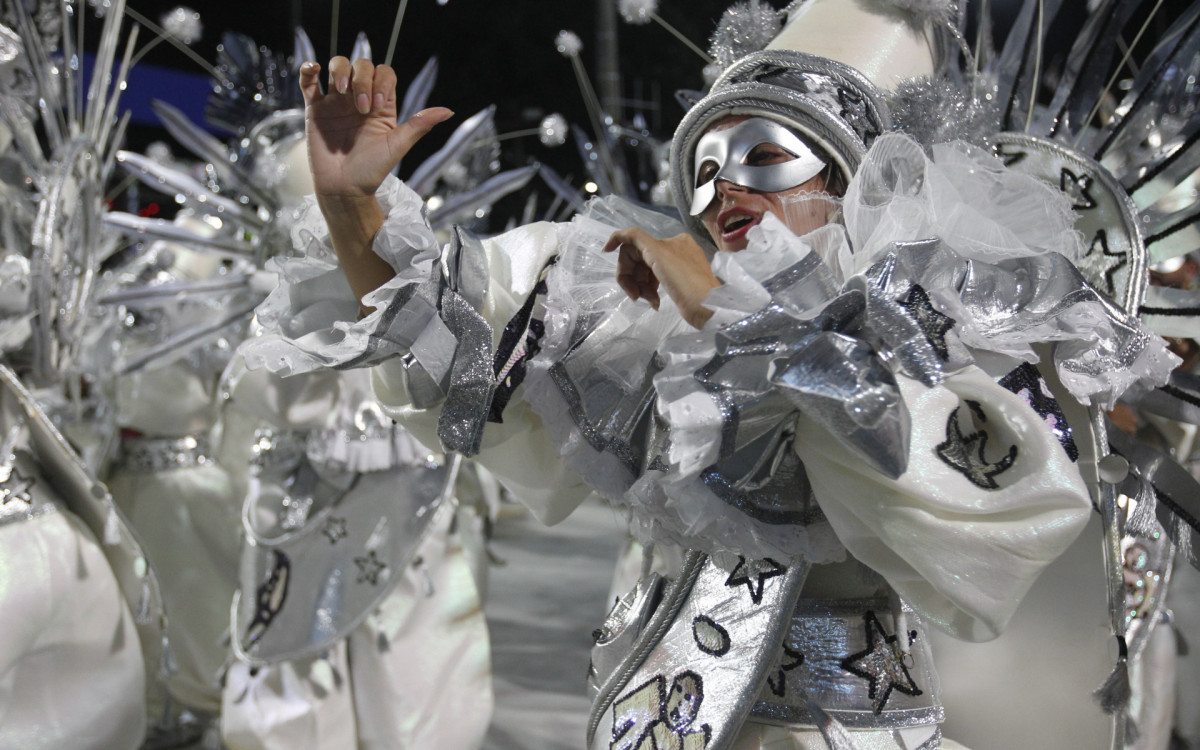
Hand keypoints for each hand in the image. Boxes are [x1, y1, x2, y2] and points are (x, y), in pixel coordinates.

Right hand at [299, 58, 452, 199]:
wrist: (344, 189)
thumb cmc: (372, 171)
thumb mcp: (398, 146)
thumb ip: (419, 125)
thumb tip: (449, 111)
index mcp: (381, 106)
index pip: (384, 74)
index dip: (381, 81)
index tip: (376, 105)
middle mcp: (359, 100)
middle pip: (361, 65)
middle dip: (362, 79)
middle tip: (360, 107)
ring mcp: (336, 102)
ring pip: (337, 66)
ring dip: (341, 70)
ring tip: (342, 91)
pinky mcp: (315, 109)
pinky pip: (308, 82)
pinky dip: (308, 70)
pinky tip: (314, 70)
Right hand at [602, 228, 719, 328]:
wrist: (706, 306)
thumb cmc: (683, 279)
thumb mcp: (658, 252)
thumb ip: (637, 238)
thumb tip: (621, 236)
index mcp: (671, 240)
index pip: (636, 240)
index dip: (619, 243)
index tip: (605, 251)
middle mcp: (674, 250)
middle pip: (639, 258)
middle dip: (631, 276)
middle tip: (633, 295)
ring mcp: (675, 267)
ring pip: (645, 272)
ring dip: (640, 286)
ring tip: (646, 300)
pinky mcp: (676, 283)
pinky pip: (654, 282)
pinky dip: (649, 292)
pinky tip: (654, 303)